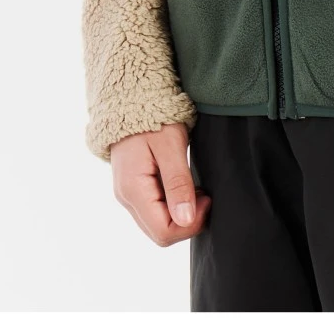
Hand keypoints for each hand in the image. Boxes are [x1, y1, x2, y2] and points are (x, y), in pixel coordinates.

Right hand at [110, 121, 211, 245]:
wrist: (131, 99)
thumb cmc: (153, 117)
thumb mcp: (170, 145)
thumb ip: (177, 183)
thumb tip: (186, 220)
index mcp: (132, 190)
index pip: (163, 232)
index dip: (190, 224)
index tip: (207, 198)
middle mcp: (126, 198)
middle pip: (160, 233)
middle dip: (187, 221)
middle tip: (204, 194)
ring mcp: (127, 195)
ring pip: (157, 224)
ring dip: (181, 214)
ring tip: (195, 188)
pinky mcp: (133, 189)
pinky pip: (154, 211)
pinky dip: (172, 205)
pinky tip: (183, 186)